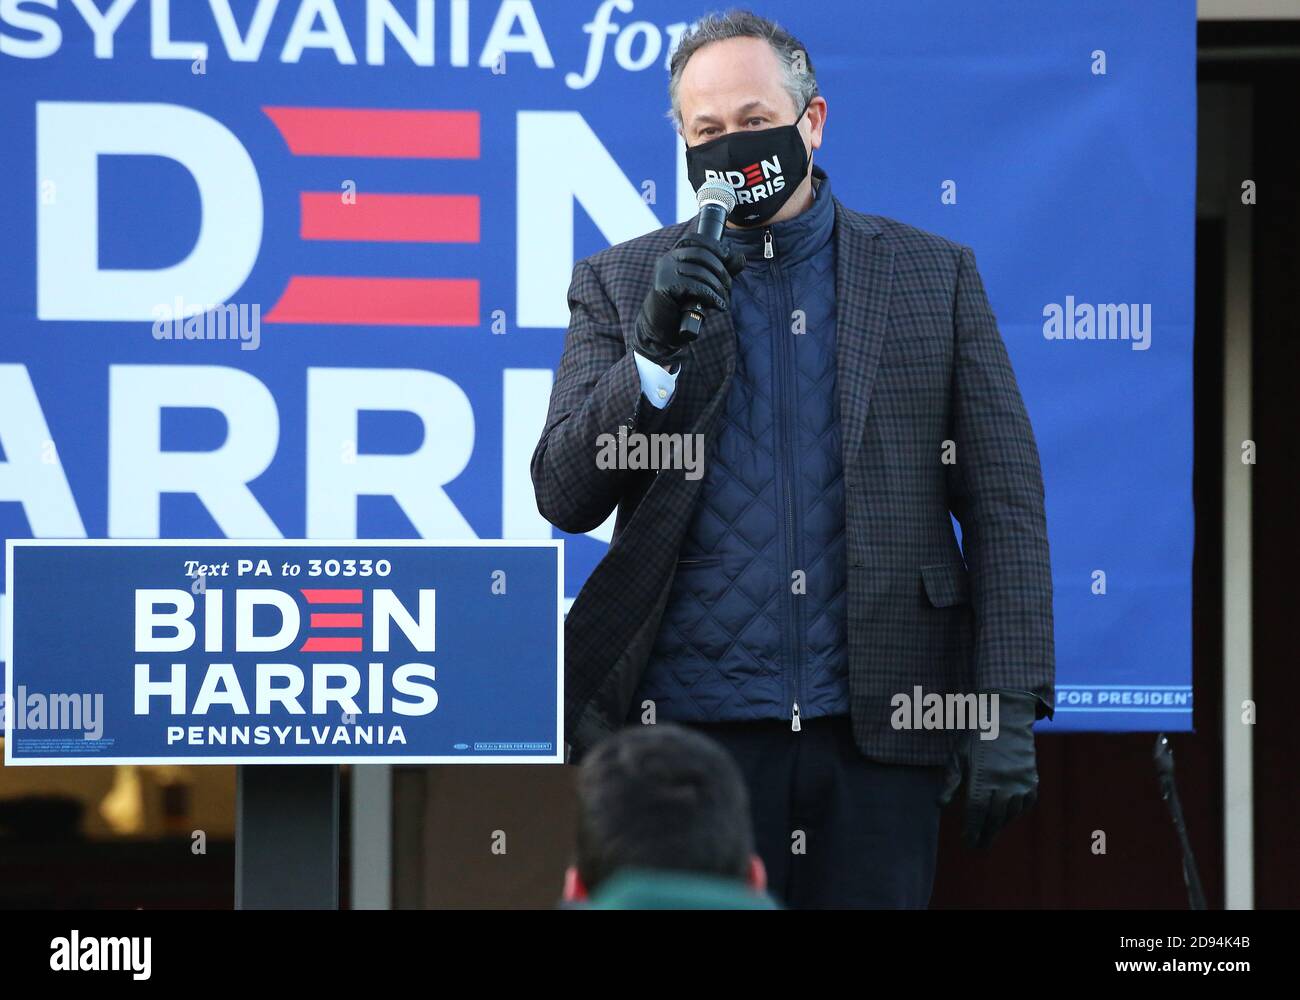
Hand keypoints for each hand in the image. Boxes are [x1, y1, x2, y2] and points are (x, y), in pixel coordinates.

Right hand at [633, 233, 745, 364]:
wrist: (661, 329)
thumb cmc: (683, 306)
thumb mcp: (705, 285)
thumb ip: (721, 271)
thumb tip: (741, 257)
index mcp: (675, 255)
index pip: (695, 239)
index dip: (713, 245)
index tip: (727, 256)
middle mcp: (668, 260)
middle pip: (701, 254)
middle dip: (720, 270)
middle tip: (728, 287)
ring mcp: (664, 272)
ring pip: (700, 271)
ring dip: (718, 287)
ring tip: (724, 300)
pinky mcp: (664, 286)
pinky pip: (694, 286)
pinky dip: (711, 296)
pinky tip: (718, 305)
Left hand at [937, 689, 1041, 847]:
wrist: (1004, 717)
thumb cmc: (975, 737)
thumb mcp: (957, 757)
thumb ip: (950, 782)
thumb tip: (939, 805)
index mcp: (982, 779)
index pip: (976, 813)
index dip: (972, 830)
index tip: (968, 842)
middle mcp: (1003, 784)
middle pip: (994, 818)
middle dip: (986, 834)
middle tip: (978, 846)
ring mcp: (1020, 783)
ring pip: (1010, 814)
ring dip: (1000, 826)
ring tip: (990, 832)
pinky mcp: (1032, 780)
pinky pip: (1025, 804)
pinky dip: (1016, 812)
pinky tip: (1007, 816)